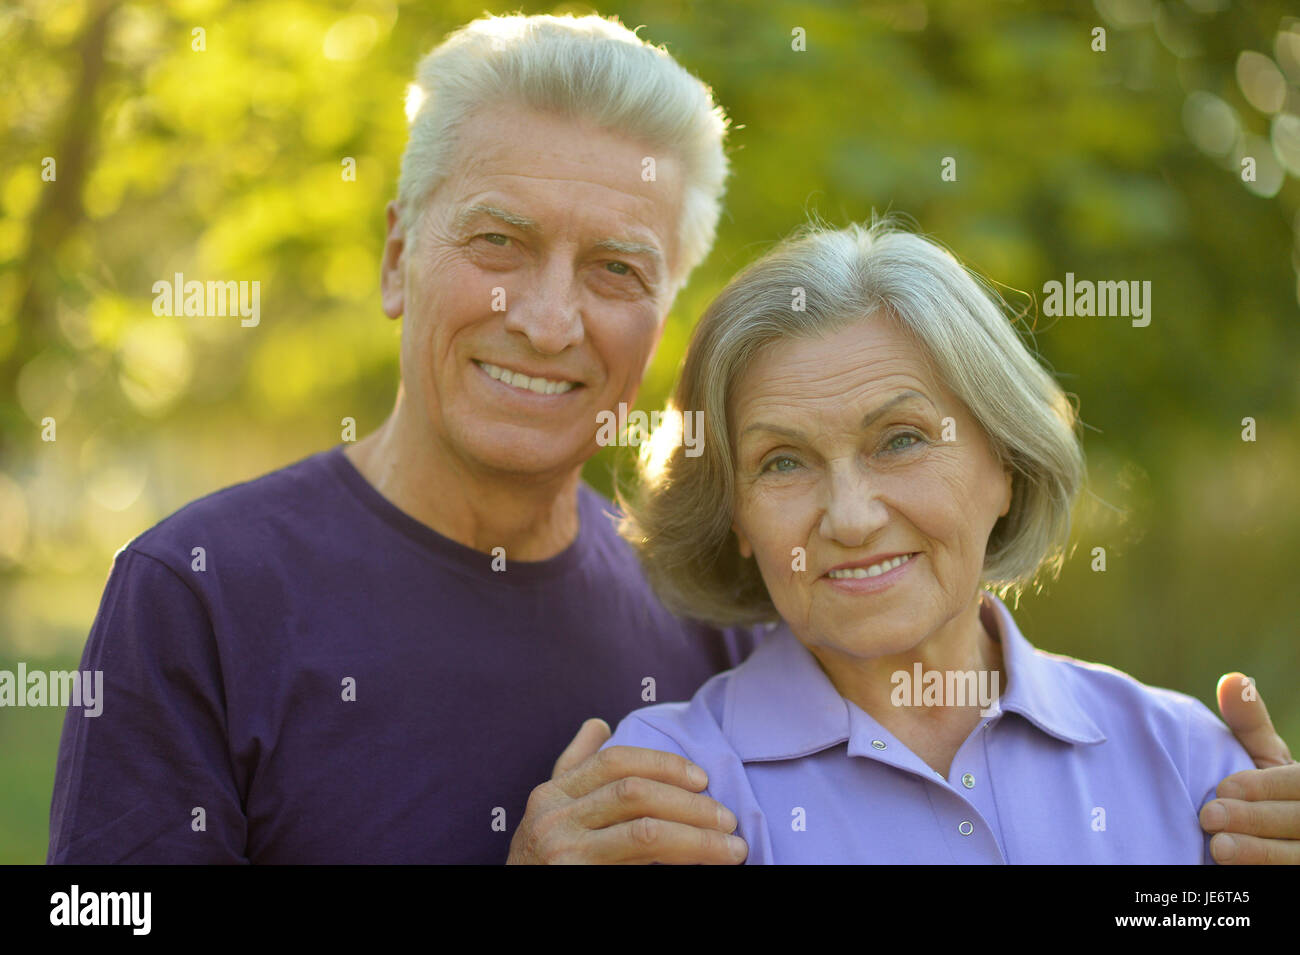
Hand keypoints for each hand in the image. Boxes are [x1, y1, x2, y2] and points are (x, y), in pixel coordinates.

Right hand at [506, 718, 748, 863]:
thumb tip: (599, 725)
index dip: (665, 764)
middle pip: (636, 794)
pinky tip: (702, 870)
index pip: (617, 762)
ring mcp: (565, 857)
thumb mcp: (550, 810)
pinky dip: (677, 869)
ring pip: (646, 833)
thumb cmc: (541, 860)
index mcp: (552, 794)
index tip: (702, 779)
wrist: (512, 905)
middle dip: (691, 805)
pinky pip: (641, 870)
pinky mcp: (579, 884)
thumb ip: (574, 768)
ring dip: (698, 840)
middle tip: (729, 820)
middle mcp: (554, 821)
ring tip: (732, 850)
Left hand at [1200, 673, 1299, 863]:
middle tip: (1208, 817)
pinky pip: (1291, 877)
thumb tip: (1233, 679)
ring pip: (1298, 855)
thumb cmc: (1265, 793)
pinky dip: (1265, 872)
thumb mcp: (1261, 758)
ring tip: (1217, 847)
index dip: (1265, 786)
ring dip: (1260, 852)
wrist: (1269, 838)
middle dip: (1256, 818)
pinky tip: (1234, 872)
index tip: (1222, 787)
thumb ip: (1249, 725)